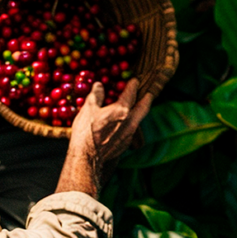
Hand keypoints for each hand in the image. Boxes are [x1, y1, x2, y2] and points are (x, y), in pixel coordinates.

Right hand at [56, 79, 151, 196]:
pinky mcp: (125, 145)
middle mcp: (130, 122)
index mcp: (122, 110)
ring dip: (140, 112)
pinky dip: (131, 124)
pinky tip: (126, 125)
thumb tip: (99, 85)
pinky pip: (132, 131)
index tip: (135, 80)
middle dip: (146, 100)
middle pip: (143, 108)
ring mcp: (129, 135)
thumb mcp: (88, 109)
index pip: (130, 94)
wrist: (87, 157)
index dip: (133, 86)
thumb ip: (96, 95)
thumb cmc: (87, 131)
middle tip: (149, 94)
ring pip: (139, 120)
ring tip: (138, 108)